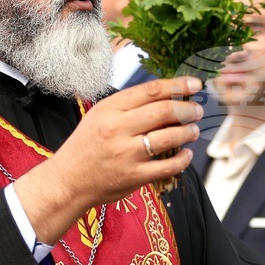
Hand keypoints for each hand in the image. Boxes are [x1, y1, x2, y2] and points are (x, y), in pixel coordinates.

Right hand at [14, 77, 203, 241]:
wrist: (68, 180)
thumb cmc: (88, 144)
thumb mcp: (100, 115)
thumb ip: (129, 105)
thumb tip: (166, 94)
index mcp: (110, 109)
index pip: (150, 91)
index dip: (177, 85)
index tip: (195, 84)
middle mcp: (118, 129)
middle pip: (163, 112)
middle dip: (187, 109)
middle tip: (196, 111)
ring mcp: (126, 154)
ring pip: (169, 137)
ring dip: (188, 132)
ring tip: (193, 130)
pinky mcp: (134, 176)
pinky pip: (167, 166)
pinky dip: (183, 159)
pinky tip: (186, 155)